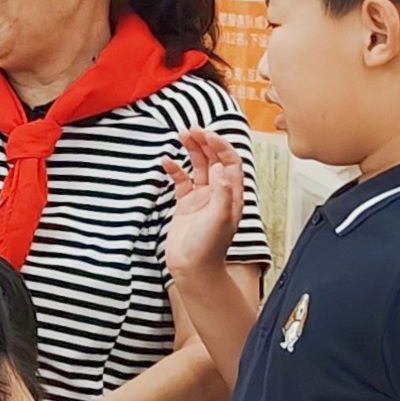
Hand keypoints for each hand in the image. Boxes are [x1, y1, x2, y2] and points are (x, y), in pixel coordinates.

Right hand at [158, 128, 247, 277]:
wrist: (193, 271)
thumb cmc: (209, 251)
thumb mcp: (220, 219)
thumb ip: (222, 192)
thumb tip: (222, 167)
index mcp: (232, 196)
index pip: (230, 162)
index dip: (220, 145)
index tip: (207, 134)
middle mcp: (219, 194)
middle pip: (215, 160)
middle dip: (205, 142)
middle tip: (192, 129)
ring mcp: (202, 199)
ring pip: (199, 166)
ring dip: (192, 150)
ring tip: (182, 135)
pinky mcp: (185, 205)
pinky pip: (181, 181)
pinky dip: (175, 169)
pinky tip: (167, 161)